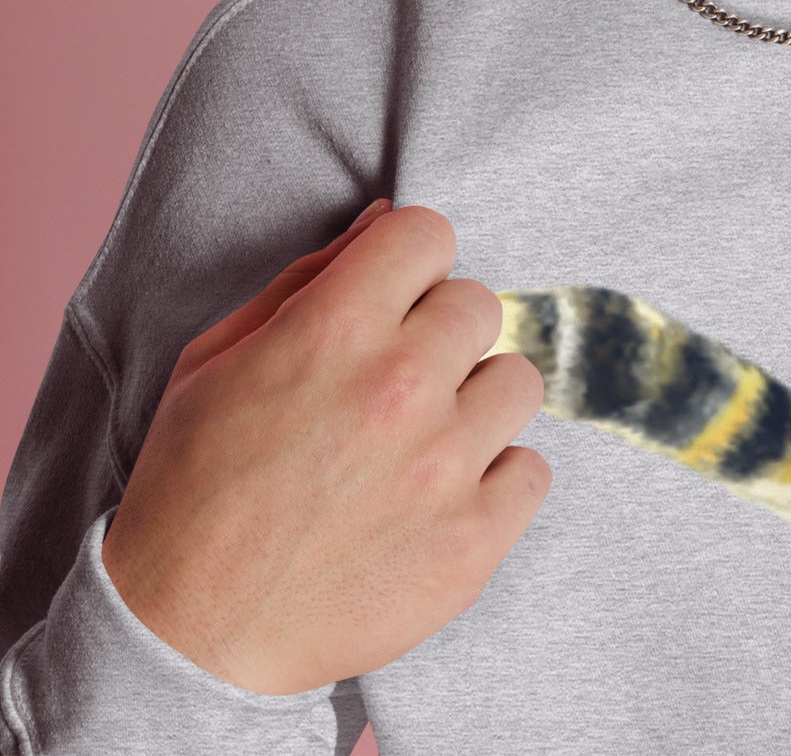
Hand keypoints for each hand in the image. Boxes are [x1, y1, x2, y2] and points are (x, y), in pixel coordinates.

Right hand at [100, 201, 549, 692]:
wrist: (186, 640)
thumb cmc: (192, 490)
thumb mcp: (217, 360)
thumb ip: (308, 278)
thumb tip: (382, 221)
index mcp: (334, 329)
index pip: (429, 232)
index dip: (407, 263)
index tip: (391, 298)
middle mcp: (401, 385)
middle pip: (480, 302)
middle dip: (439, 332)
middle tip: (394, 381)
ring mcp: (445, 466)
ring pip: (517, 380)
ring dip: (473, 403)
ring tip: (419, 442)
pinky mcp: (473, 541)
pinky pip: (532, 470)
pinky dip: (493, 482)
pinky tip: (439, 497)